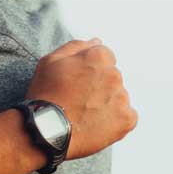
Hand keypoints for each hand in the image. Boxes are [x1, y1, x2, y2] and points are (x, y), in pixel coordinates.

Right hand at [25, 38, 137, 160]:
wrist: (46, 132)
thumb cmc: (45, 95)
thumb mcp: (50, 62)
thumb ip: (76, 47)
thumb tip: (96, 41)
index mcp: (99, 57)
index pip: (104, 58)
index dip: (89, 72)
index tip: (77, 84)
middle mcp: (114, 75)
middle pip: (112, 78)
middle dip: (99, 87)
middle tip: (79, 101)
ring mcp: (122, 98)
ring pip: (118, 97)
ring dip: (106, 104)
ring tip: (85, 116)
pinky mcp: (127, 119)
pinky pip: (126, 117)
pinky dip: (115, 121)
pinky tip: (96, 125)